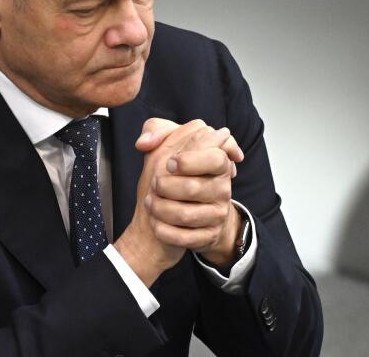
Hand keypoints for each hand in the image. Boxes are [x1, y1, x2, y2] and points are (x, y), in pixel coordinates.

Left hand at [114, 119, 242, 285]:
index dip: (189, 161)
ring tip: (151, 203)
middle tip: (155, 185)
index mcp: (218, 163)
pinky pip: (184, 238)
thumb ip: (156, 130)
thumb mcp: (167, 146)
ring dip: (160, 209)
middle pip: (193, 187)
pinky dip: (163, 230)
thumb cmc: (175, 175)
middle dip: (164, 187)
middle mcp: (223, 188)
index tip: (169, 164)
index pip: (215, 157)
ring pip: (185, 215)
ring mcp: (217, 214)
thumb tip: (145, 142)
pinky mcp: (209, 236)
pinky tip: (156, 223)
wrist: (182, 212)